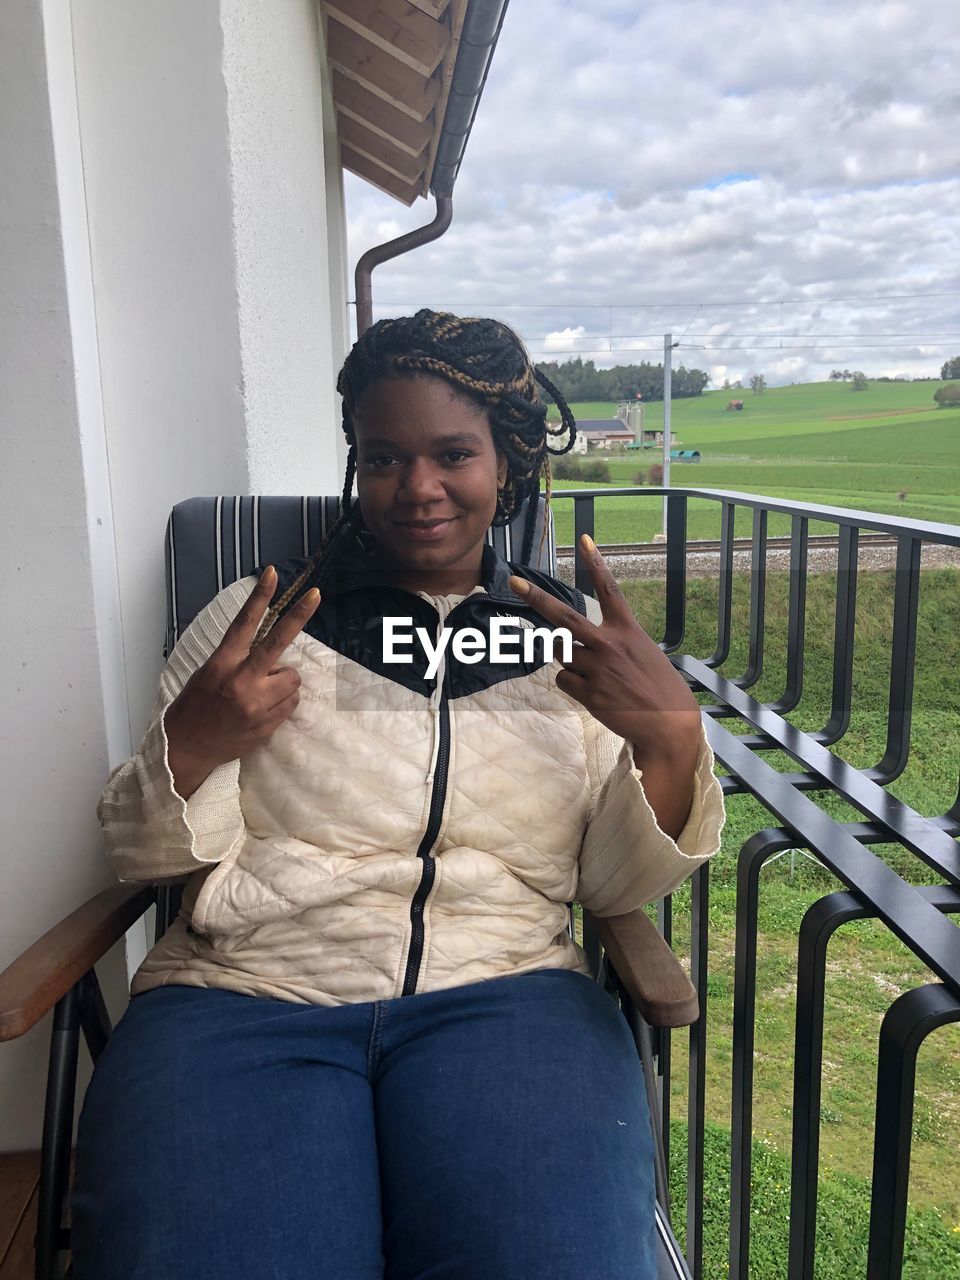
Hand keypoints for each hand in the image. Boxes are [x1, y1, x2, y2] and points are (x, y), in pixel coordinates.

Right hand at [164, 567, 321, 797]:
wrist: (186, 751)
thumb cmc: (193, 708)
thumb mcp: (206, 675)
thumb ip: (236, 661)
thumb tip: (268, 652)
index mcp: (221, 666)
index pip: (244, 624)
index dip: (260, 597)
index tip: (274, 575)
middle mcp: (241, 682)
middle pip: (278, 642)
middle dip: (298, 616)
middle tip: (315, 595)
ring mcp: (257, 705)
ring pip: (292, 678)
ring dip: (283, 680)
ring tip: (262, 691)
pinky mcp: (268, 725)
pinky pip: (291, 703)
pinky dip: (282, 702)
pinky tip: (263, 709)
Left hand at [509, 534, 701, 761]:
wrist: (668, 724)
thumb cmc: (658, 686)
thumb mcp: (642, 652)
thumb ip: (612, 642)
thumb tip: (576, 645)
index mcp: (627, 630)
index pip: (609, 589)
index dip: (596, 563)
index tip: (584, 539)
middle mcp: (609, 644)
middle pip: (564, 617)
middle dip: (536, 599)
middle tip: (515, 583)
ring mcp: (597, 668)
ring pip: (560, 653)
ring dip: (569, 659)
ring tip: (596, 674)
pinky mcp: (588, 692)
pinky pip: (563, 680)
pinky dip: (573, 685)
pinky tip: (595, 692)